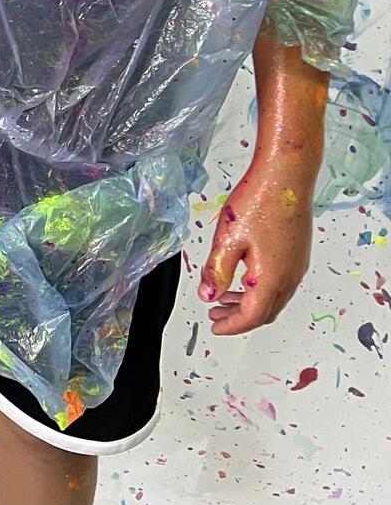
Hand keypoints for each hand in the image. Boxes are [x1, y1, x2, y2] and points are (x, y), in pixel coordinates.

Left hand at [199, 150, 316, 335]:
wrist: (287, 177)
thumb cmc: (259, 202)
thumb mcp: (228, 238)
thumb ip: (218, 270)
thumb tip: (208, 295)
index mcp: (272, 277)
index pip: (252, 315)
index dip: (232, 325)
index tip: (214, 327)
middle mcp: (290, 276)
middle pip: (265, 311)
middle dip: (239, 317)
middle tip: (214, 315)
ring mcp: (296, 265)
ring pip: (273, 297)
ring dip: (248, 302)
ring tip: (222, 297)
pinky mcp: (296, 253)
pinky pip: (278, 282)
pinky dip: (258, 289)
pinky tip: (242, 276)